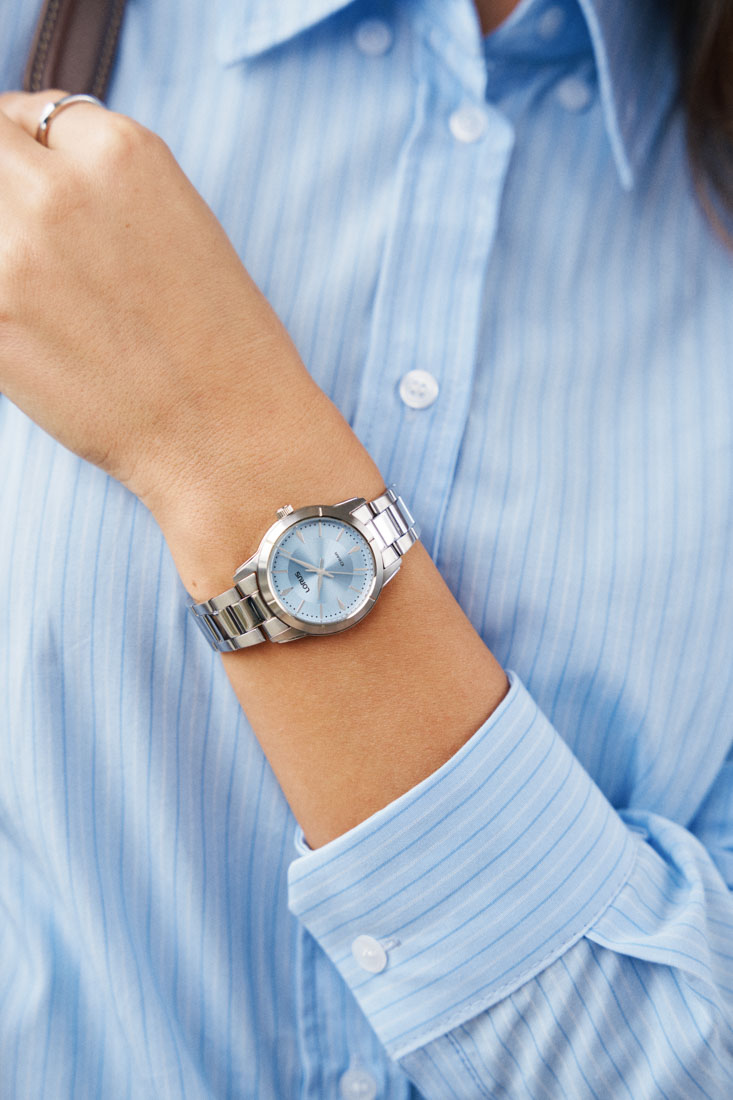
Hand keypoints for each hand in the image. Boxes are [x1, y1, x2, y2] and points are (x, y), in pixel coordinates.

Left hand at [0, 90, 309, 515]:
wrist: (231, 435)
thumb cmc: (223, 346)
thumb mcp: (177, 226)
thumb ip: (103, 189)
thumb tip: (41, 186)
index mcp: (122, 153)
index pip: (28, 114)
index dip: (25, 152)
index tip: (32, 188)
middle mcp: (60, 188)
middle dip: (2, 189)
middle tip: (25, 243)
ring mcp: (15, 251)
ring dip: (1, 246)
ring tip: (34, 292)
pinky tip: (28, 331)